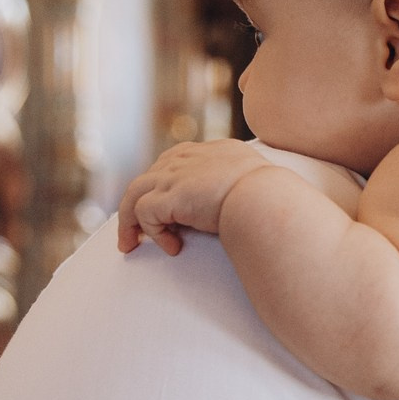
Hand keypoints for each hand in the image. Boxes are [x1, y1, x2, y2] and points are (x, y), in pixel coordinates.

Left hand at [117, 140, 271, 254]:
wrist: (263, 196)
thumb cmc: (269, 194)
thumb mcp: (255, 177)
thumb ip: (243, 181)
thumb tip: (249, 197)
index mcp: (208, 151)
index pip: (171, 163)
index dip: (161, 187)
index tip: (160, 208)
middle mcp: (185, 158)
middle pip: (147, 178)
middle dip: (136, 205)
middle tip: (134, 232)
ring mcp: (174, 175)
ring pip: (134, 195)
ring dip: (129, 222)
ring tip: (130, 245)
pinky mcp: (167, 196)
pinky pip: (143, 214)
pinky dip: (153, 233)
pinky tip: (172, 248)